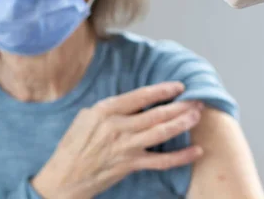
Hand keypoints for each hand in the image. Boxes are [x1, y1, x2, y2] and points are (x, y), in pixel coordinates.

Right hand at [31, 81, 203, 198]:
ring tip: (197, 116)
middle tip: (197, 100)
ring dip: (182, 124)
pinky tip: (196, 151)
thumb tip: (133, 101)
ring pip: (161, 133)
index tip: (179, 86)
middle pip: (156, 114)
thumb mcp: (86, 116)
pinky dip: (181, 157)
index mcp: (105, 110)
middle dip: (180, 106)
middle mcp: (118, 127)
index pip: (140, 96)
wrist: (65, 176)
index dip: (162, 90)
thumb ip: (111, 108)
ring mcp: (126, 147)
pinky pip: (161, 161)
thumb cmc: (73, 145)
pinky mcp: (131, 165)